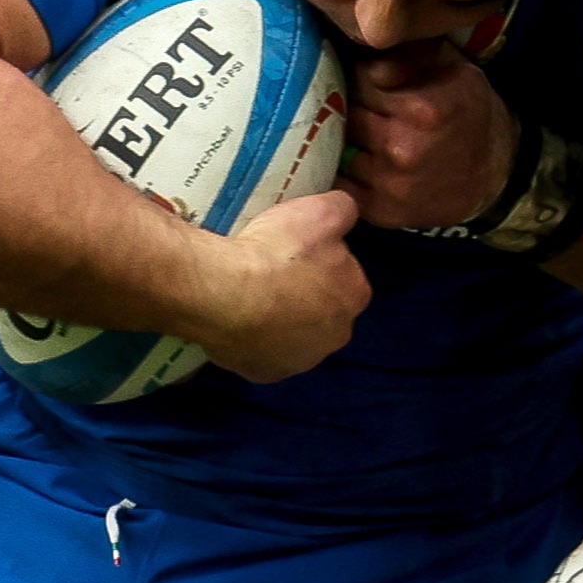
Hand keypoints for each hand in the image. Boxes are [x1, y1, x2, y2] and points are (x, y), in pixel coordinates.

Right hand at [188, 186, 366, 381]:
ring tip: (250, 296)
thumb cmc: (278, 252)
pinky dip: (252, 341)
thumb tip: (346, 212)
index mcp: (355, 296)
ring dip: (278, 321)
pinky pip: (261, 354)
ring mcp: (300, 360)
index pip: (346, 277)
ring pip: (292, 336)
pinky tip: (237, 320)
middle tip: (271, 274)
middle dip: (302, 297)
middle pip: (321, 311)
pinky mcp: (266, 373)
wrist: (227, 293)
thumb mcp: (320, 211)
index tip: (296, 253)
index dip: (321, 263)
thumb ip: (343, 209)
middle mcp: (335, 336)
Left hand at [342, 42, 512, 229]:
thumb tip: (370, 65)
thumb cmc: (470, 115)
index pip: (359, 83)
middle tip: (360, 108)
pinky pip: (342, 186)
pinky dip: (344, 173)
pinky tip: (357, 161)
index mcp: (420, 110)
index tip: (367, 85)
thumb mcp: (454, 71)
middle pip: (345, 117)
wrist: (495, 174)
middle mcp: (401, 148)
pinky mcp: (382, 212)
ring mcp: (389, 184)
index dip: (360, 81)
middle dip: (351, 109)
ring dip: (345, 141)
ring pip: (337, 151)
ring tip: (359, 135)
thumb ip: (410, 58)